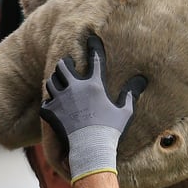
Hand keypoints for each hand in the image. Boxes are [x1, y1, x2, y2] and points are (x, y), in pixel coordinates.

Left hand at [40, 34, 145, 181]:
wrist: (90, 149)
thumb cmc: (110, 131)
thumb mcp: (124, 112)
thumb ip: (131, 94)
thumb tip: (142, 80)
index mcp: (94, 85)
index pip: (95, 59)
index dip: (94, 46)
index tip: (92, 39)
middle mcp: (75, 87)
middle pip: (63, 66)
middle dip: (65, 64)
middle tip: (67, 64)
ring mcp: (61, 99)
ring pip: (51, 82)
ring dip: (55, 82)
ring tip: (58, 83)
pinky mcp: (51, 112)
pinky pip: (46, 103)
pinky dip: (49, 104)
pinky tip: (52, 107)